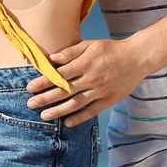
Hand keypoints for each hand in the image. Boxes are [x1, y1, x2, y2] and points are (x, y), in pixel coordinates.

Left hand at [23, 37, 154, 125]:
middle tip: (30, 104)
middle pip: (64, 91)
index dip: (43, 82)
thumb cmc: (110, 49)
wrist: (137, 58)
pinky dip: (79, 118)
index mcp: (85, 63)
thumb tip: (52, 58)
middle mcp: (91, 78)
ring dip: (59, 110)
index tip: (30, 87)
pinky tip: (67, 122)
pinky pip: (92, 111)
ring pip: (76, 103)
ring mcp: (100, 91)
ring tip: (44, 116)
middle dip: (45, 98)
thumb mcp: (90, 44)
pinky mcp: (109, 100)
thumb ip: (70, 52)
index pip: (59, 75)